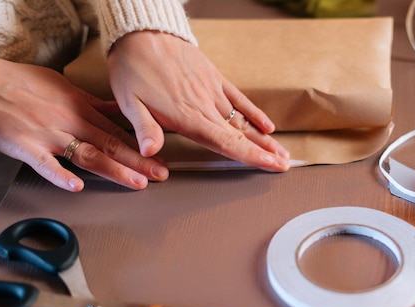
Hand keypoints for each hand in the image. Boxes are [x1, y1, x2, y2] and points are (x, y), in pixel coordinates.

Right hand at [0, 58, 168, 191]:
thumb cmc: (20, 82)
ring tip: (137, 183)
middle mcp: (69, 122)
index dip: (141, 147)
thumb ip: (91, 102)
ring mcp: (49, 135)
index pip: (117, 131)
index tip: (160, 159)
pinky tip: (77, 187)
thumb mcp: (62, 85)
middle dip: (139, 161)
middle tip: (161, 175)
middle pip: (111, 144)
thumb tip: (115, 109)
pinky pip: (45, 164)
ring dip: (115, 170)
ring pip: (88, 154)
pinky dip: (60, 175)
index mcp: (80, 108)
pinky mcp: (26, 147)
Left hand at [106, 31, 290, 171]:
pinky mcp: (214, 79)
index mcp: (188, 117)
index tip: (271, 166)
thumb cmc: (134, 68)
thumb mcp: (130, 101)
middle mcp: (206, 106)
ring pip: (244, 121)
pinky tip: (267, 125)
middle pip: (241, 135)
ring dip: (264, 138)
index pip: (226, 143)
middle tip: (284, 165)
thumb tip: (150, 152)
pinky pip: (239, 99)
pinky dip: (255, 113)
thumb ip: (144, 129)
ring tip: (281, 152)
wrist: (143, 32)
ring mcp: (213, 92)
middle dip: (265, 152)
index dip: (251, 156)